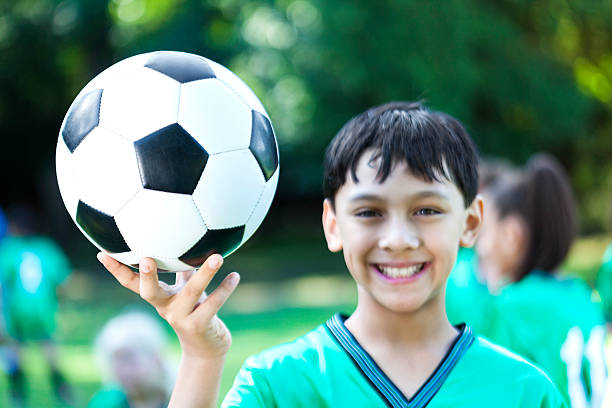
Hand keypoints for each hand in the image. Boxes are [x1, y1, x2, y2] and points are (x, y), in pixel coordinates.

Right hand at [97, 252, 239, 359]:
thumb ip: (180, 267)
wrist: (206, 346)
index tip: (102, 253)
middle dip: (147, 276)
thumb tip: (180, 237)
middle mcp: (165, 308)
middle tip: (148, 259)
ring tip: (218, 256)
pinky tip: (235, 276)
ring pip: (191, 293)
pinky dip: (225, 289)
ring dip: (205, 273)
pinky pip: (213, 304)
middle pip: (150, 293)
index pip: (131, 283)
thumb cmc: (194, 309)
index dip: (117, 269)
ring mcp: (182, 319)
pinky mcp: (200, 326)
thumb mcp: (184, 288)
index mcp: (158, 297)